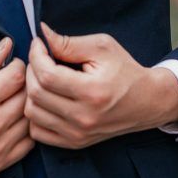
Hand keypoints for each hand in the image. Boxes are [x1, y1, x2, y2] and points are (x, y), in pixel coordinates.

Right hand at [0, 37, 34, 177]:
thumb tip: (7, 45)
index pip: (17, 75)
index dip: (17, 65)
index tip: (11, 66)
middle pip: (27, 97)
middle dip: (23, 84)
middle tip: (13, 82)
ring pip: (30, 119)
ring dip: (26, 106)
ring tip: (12, 101)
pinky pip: (29, 143)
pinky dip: (26, 129)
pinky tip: (13, 121)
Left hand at [24, 22, 177, 148]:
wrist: (147, 102)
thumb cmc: (125, 71)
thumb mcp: (102, 47)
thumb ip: (70, 43)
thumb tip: (43, 34)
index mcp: (92, 92)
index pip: (47, 75)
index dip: (36, 56)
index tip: (38, 44)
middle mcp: (83, 117)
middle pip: (36, 94)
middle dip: (31, 70)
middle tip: (39, 58)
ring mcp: (78, 134)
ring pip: (32, 113)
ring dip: (30, 91)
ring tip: (42, 77)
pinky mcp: (75, 142)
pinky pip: (38, 131)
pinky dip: (36, 113)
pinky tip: (45, 98)